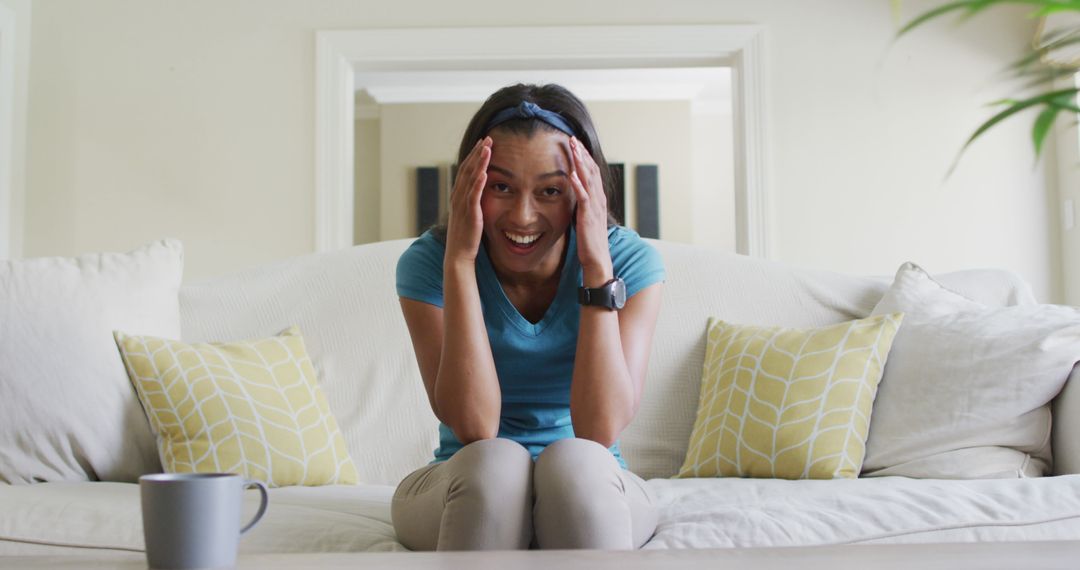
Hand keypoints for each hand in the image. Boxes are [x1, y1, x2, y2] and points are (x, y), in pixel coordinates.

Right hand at [445, 137, 490, 264]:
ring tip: (487, 148)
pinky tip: (484, 172)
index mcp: (458, 195)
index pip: (465, 170)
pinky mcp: (469, 215)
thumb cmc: (466, 236)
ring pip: (470, 178)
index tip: (483, 143)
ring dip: (478, 162)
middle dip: (477, 153)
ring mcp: (462, 205)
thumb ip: (473, 201)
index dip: (474, 155)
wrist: (458, 255)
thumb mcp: (469, 214)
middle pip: (467, 169)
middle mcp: (458, 197)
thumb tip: (481, 191)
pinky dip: (478, 183)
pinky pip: (473, 196)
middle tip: (487, 138)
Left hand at [568, 137, 612, 282]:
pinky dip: (578, 184)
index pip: (592, 173)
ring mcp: (595, 208)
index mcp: (597, 200)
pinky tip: (571, 174)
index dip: (584, 157)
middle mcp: (598, 200)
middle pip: (591, 171)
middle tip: (573, 138)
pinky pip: (584, 198)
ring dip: (580, 163)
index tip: (575, 144)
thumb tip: (573, 195)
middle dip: (582, 154)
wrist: (597, 260)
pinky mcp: (588, 217)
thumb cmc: (589, 242)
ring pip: (588, 180)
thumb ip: (582, 205)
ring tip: (573, 148)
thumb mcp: (585, 218)